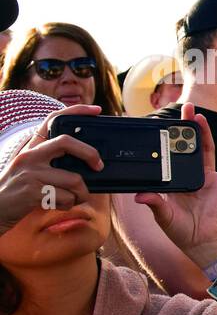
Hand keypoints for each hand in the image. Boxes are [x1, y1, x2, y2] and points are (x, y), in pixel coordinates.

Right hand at [0, 104, 102, 234]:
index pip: (52, 120)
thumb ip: (52, 162)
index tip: (96, 109)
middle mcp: (30, 156)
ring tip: (73, 197)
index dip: (76, 111)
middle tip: (99, 166)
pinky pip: (66, 198)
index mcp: (32, 148)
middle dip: (90, 153)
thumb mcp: (32, 170)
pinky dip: (68, 204)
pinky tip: (57, 205)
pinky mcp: (33, 192)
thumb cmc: (20, 192)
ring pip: (74, 179)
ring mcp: (31, 173)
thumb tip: (87, 163)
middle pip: (67, 142)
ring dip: (81, 193)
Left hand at [134, 104, 216, 267]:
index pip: (171, 155)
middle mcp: (191, 176)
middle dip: (187, 128)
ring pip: (207, 150)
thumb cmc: (181, 231)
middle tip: (184, 109)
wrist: (202, 242)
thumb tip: (139, 195)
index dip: (169, 140)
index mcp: (175, 181)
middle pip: (190, 146)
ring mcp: (208, 178)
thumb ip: (153, 203)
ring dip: (205, 133)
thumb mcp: (162, 216)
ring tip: (199, 117)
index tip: (162, 125)